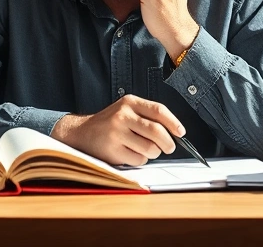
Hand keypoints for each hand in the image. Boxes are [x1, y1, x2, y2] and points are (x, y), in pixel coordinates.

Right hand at [50, 95, 184, 165]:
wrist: (81, 132)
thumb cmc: (110, 123)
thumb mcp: (126, 110)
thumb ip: (147, 116)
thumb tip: (174, 132)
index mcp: (129, 102)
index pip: (158, 110)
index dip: (173, 122)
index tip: (181, 132)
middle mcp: (122, 115)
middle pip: (157, 131)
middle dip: (168, 143)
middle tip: (169, 147)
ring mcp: (117, 133)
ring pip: (150, 148)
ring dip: (153, 153)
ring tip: (145, 149)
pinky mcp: (113, 150)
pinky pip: (139, 159)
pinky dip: (140, 160)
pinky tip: (131, 153)